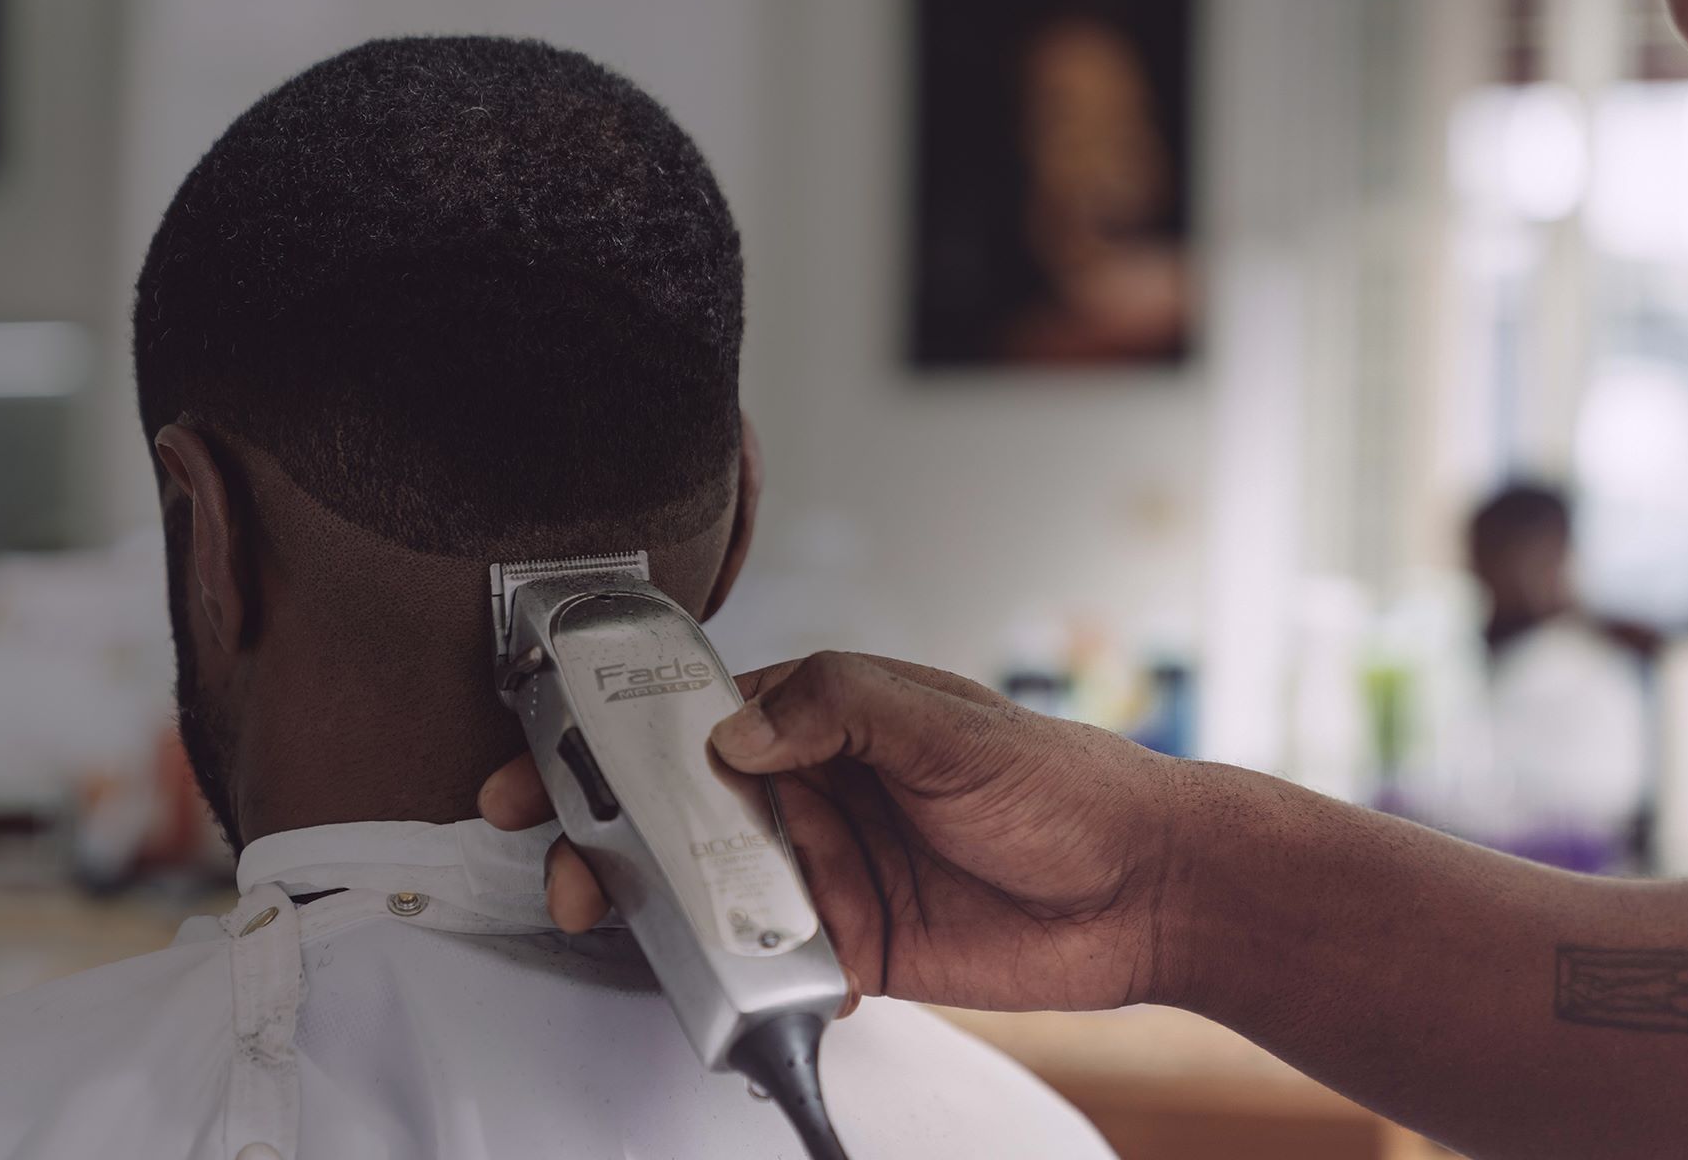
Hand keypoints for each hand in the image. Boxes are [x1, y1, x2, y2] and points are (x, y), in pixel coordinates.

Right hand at [480, 652, 1188, 1011]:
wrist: (1143, 890)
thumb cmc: (1061, 782)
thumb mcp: (948, 722)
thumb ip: (838, 708)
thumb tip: (736, 734)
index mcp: (824, 718)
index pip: (694, 717)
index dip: (610, 734)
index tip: (544, 755)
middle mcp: (813, 794)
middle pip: (679, 811)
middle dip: (608, 832)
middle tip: (567, 858)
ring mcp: (827, 873)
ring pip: (712, 892)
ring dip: (658, 908)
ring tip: (617, 916)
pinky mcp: (852, 947)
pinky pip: (771, 965)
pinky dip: (737, 977)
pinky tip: (718, 979)